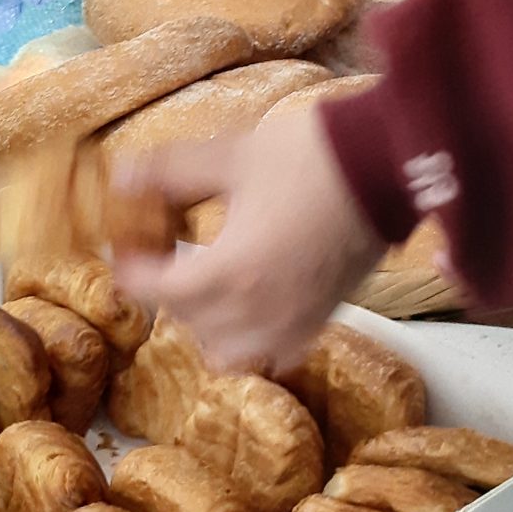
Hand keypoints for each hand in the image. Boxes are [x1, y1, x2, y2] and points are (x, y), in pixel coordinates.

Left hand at [111, 107, 388, 372]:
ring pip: (225, 351)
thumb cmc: (310, 158)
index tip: (126, 249)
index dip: (132, 270)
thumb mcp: (230, 157)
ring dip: (206, 323)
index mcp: (229, 273)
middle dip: (169, 289)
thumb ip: (170, 172)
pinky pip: (270, 354)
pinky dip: (250, 339)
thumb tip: (124, 176)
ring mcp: (292, 323)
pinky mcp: (320, 322)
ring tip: (207, 285)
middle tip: (165, 254)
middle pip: (187, 321)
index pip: (156, 292)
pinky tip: (251, 304)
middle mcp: (258, 313)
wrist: (387, 168)